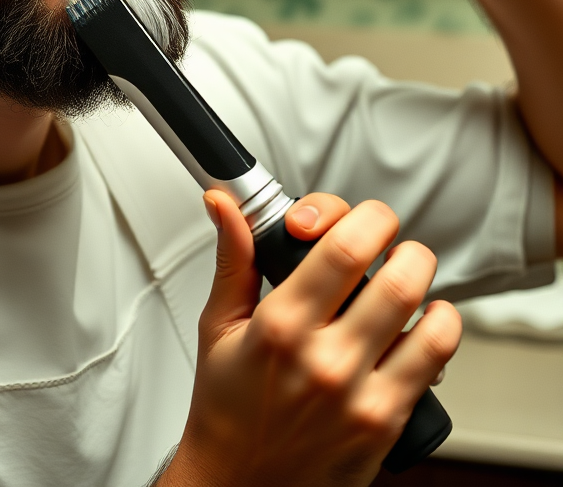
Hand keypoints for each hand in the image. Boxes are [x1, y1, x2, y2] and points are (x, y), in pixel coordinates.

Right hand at [158, 191, 460, 486]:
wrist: (238, 484)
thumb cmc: (227, 407)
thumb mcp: (219, 325)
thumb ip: (232, 257)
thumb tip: (225, 204)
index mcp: (279, 326)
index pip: (343, 248)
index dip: (361, 216)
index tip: (357, 217)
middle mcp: (324, 359)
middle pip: (396, 275)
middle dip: (400, 242)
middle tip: (386, 242)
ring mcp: (361, 394)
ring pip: (425, 314)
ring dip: (423, 279)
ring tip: (405, 274)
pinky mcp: (387, 422)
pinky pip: (437, 360)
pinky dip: (443, 327)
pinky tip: (426, 320)